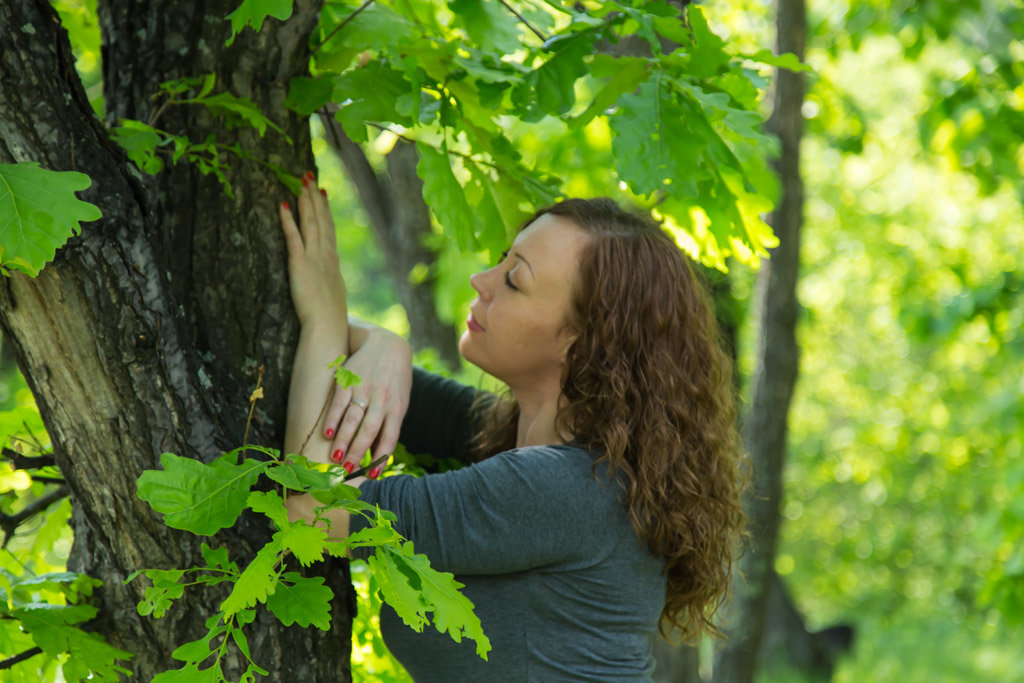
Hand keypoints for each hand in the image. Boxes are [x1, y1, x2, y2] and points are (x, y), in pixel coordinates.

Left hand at [279, 172, 344, 326]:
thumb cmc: (330, 318)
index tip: (321, 192)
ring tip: (300, 181)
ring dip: (305, 200)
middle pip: (321, 219)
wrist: (328, 326)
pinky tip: (283, 204)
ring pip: (310, 222)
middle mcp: (325, 255)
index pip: (329, 228)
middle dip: (314, 196)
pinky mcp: (299, 264)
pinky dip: (288, 219)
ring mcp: (313, 258)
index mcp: (333, 261)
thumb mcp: (334, 294)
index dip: (325, 209)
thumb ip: (330, 280)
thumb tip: (330, 276)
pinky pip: (293, 237)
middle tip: (308, 176)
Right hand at [323, 325, 411, 473]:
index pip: (390, 437)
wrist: (386, 345)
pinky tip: (328, 433)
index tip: (372, 476)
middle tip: (347, 470)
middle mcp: (381, 399)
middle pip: (369, 430)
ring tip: (335, 457)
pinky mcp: (348, 380)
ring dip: (343, 440)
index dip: (381, 458)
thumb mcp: (399, 401)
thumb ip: (389, 426)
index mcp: (397, 408)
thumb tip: (377, 456)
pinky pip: (338, 403)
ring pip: (352, 419)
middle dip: (358, 452)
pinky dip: (333, 419)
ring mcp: (364, 389)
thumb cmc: (395, 381)